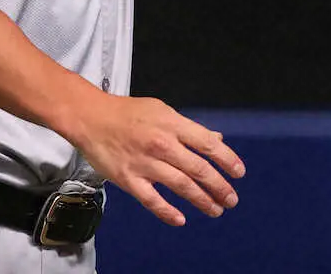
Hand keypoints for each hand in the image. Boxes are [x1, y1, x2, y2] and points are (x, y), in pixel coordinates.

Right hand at [67, 92, 244, 225]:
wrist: (91, 118)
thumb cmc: (128, 112)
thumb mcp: (161, 110)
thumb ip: (188, 128)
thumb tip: (215, 138)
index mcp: (171, 123)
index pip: (207, 143)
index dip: (226, 159)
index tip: (239, 172)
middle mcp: (161, 144)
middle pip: (198, 169)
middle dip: (219, 186)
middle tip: (231, 199)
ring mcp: (145, 163)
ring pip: (181, 186)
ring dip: (202, 200)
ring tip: (216, 209)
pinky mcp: (130, 180)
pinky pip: (152, 200)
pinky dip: (168, 212)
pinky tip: (181, 219)